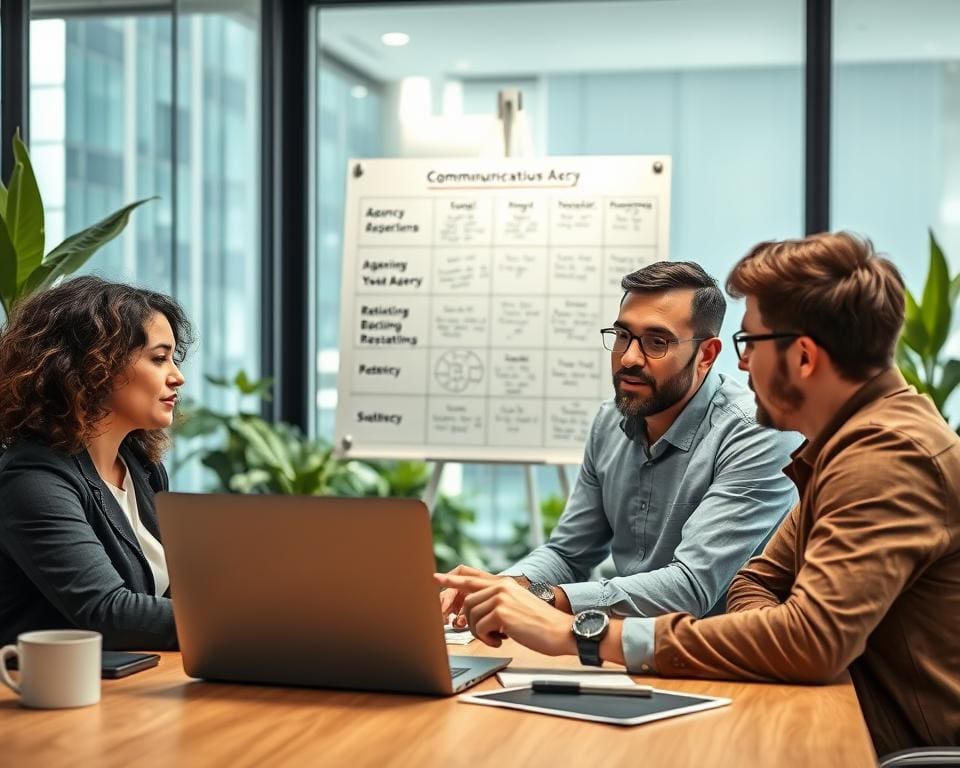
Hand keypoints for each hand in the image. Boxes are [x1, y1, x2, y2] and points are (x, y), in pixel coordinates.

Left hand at [434, 571, 576, 656]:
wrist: (561, 631)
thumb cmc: (540, 624)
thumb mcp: (517, 606)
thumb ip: (498, 603)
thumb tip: (475, 612)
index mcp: (504, 583)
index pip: (472, 577)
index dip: (452, 579)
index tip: (436, 578)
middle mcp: (501, 586)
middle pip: (466, 600)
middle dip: (465, 619)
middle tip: (474, 631)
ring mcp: (501, 597)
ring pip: (471, 615)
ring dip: (479, 631)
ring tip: (495, 637)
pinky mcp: (501, 612)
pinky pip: (479, 628)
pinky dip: (486, 639)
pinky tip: (500, 641)